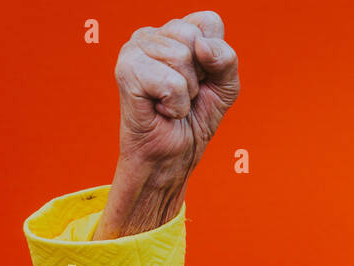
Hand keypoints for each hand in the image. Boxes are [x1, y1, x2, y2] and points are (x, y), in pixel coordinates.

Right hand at [96, 11, 238, 237]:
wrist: (172, 156)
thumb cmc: (195, 119)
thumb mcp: (225, 87)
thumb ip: (226, 60)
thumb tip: (202, 46)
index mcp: (173, 32)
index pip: (208, 22)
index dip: (215, 58)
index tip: (202, 79)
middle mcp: (150, 34)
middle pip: (195, 38)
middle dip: (200, 75)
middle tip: (184, 94)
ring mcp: (134, 49)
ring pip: (182, 57)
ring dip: (186, 92)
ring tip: (171, 102)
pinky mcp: (127, 71)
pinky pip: (172, 83)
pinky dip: (176, 105)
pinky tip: (161, 110)